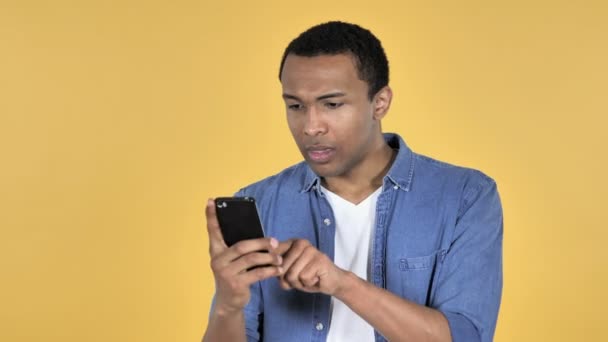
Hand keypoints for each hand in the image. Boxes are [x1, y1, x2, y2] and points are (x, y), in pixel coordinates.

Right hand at [205, 199, 283, 313]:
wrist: (229, 302)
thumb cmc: (234, 275)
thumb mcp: (233, 261)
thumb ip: (241, 249)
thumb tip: (266, 239)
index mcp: (216, 251)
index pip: (213, 231)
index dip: (211, 216)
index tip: (211, 201)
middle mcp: (218, 261)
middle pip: (241, 246)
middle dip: (261, 243)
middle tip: (275, 242)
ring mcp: (226, 273)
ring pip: (251, 259)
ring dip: (268, 258)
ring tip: (279, 258)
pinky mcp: (235, 284)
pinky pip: (257, 273)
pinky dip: (270, 271)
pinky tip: (278, 269)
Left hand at [276, 239, 347, 294]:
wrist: (331, 282)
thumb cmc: (309, 276)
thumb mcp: (289, 272)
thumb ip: (279, 269)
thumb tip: (275, 270)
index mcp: (292, 242)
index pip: (273, 254)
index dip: (276, 269)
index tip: (285, 272)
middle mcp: (301, 243)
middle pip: (282, 268)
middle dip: (289, 280)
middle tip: (301, 277)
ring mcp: (311, 250)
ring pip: (292, 274)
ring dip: (299, 283)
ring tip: (309, 278)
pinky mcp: (319, 260)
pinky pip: (304, 278)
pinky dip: (308, 283)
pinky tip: (316, 278)